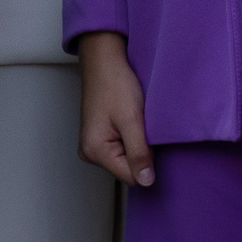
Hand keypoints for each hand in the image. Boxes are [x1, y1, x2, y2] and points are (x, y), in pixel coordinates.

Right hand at [76, 31, 155, 187]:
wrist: (104, 59)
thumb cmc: (115, 83)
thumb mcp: (132, 119)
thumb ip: (139, 153)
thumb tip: (147, 182)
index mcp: (95, 152)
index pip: (131, 177)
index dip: (147, 161)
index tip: (151, 138)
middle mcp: (90, 153)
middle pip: (128, 168)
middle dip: (142, 150)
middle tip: (143, 125)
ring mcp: (93, 145)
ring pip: (126, 158)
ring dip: (137, 142)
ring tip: (136, 119)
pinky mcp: (99, 136)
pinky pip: (122, 147)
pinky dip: (131, 136)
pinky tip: (131, 119)